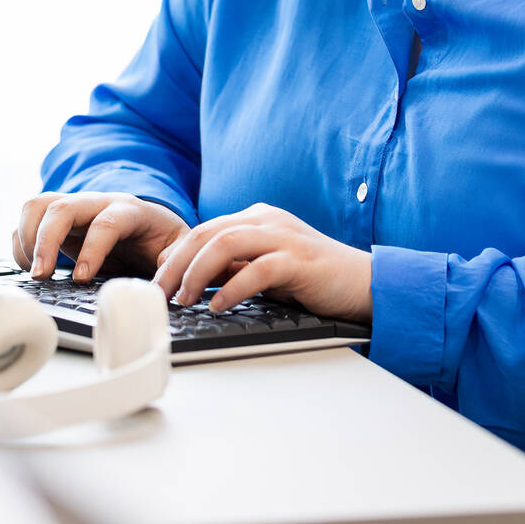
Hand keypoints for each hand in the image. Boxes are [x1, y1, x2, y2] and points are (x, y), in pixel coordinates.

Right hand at [14, 191, 188, 282]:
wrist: (150, 227)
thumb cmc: (162, 239)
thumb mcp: (179, 248)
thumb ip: (176, 258)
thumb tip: (165, 274)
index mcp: (131, 210)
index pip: (106, 223)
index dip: (91, 250)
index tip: (81, 279)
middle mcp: (98, 202)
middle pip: (63, 207)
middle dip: (46, 242)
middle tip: (41, 276)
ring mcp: (75, 207)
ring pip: (39, 204)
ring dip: (28, 237)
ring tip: (35, 271)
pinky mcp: (58, 218)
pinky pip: (29, 218)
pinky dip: (22, 241)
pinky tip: (31, 266)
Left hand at [154, 201, 372, 320]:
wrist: (366, 284)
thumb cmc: (315, 279)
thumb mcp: (266, 269)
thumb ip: (235, 267)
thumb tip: (193, 280)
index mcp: (258, 218)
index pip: (204, 229)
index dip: (175, 254)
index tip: (157, 279)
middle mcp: (268, 220)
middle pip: (207, 233)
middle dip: (176, 264)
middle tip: (159, 293)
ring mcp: (285, 237)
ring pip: (226, 243)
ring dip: (197, 272)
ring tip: (184, 299)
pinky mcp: (300, 260)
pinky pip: (258, 268)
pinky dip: (232, 287)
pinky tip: (218, 305)